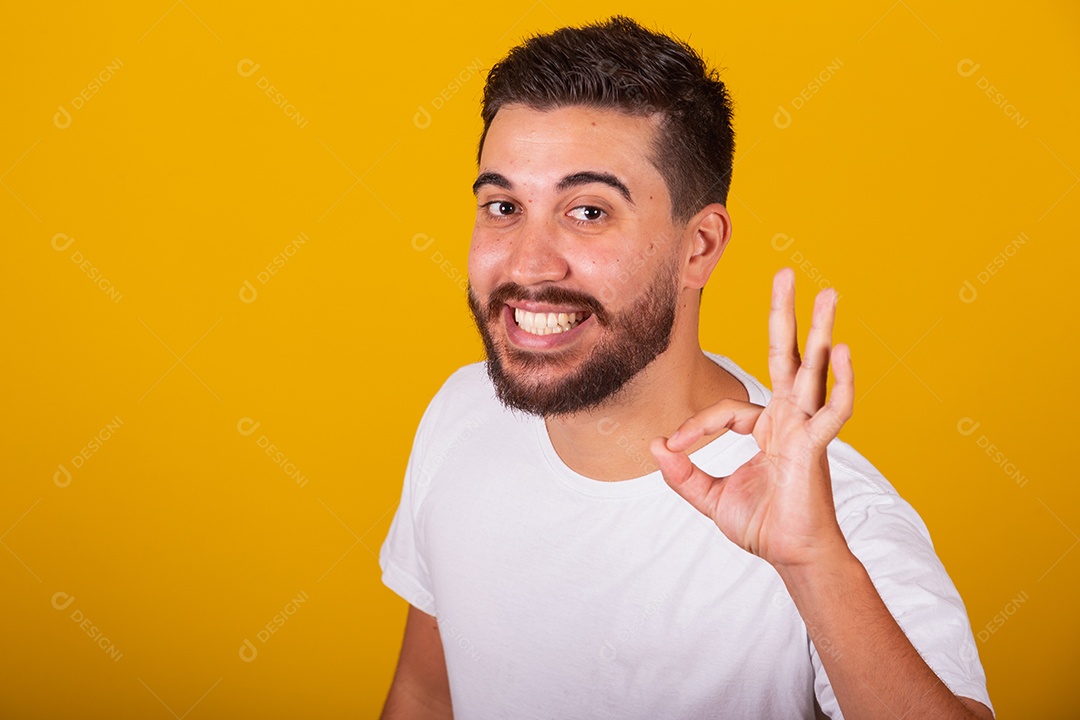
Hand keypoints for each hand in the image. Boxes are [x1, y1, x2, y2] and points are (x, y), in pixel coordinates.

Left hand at [649, 268, 854, 569]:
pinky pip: (833, 410)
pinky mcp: (816, 447)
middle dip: (785, 315)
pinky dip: (840, 382)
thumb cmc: (762, 525)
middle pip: (787, 357)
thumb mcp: (709, 497)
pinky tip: (842, 351)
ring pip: (814, 370)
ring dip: (821, 330)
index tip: (672, 447)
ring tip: (830, 292)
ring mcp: (806, 429)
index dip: (695, 426)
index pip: (725, 410)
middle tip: (787, 272)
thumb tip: (656, 447)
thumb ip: (683, 474)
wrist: (791, 557)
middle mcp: (789, 420)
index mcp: (767, 428)